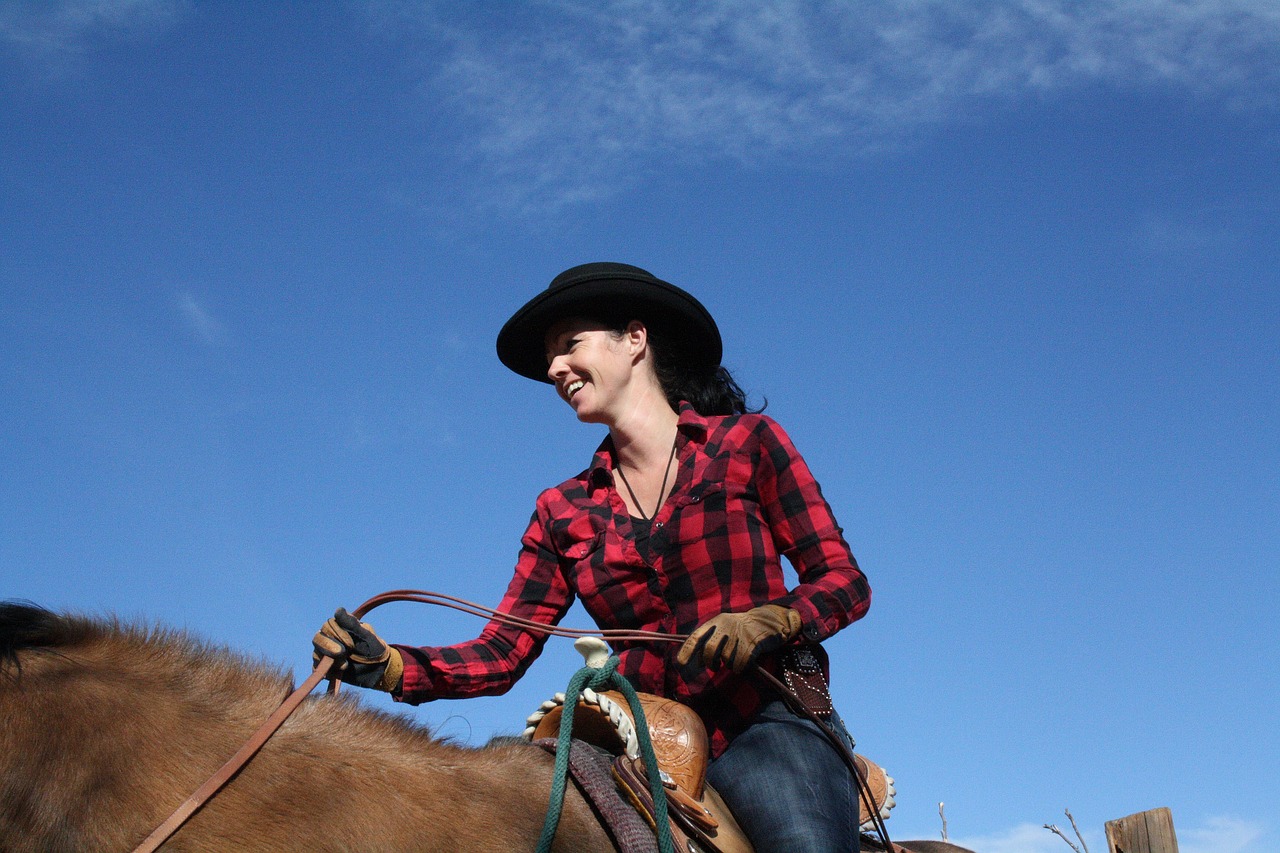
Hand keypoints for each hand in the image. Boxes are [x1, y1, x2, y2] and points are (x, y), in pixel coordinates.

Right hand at [312, 607, 403, 691]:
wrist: (378, 670)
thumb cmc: (373, 649)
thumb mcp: (365, 635)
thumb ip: (351, 624)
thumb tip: (338, 610)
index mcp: (339, 628)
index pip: (327, 626)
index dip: (336, 634)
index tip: (351, 643)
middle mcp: (330, 639)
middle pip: (318, 639)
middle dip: (329, 647)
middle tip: (343, 653)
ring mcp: (326, 654)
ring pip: (316, 654)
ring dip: (330, 660)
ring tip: (346, 665)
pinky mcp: (326, 668)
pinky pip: (317, 668)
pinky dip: (326, 671)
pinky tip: (339, 671)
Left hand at [676, 604, 802, 673]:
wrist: (768, 621)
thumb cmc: (742, 628)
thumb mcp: (724, 627)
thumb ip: (710, 640)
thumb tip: (696, 661)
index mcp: (716, 622)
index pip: (696, 636)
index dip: (687, 650)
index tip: (681, 663)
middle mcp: (725, 626)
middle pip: (709, 650)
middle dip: (709, 662)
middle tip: (713, 667)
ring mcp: (739, 634)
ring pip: (725, 659)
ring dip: (728, 664)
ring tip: (733, 660)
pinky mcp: (752, 643)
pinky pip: (739, 663)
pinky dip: (739, 668)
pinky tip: (743, 663)